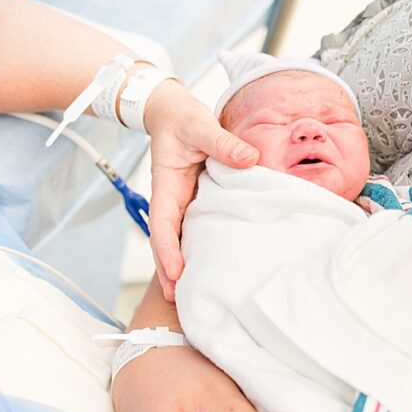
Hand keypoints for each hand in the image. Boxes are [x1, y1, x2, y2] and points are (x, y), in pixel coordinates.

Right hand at [142, 80, 258, 300]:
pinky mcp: (192, 202)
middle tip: (176, 299)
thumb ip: (224, 143)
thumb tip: (250, 158)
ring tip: (187, 294)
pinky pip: (191, 229)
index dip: (166, 250)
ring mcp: (180, 203)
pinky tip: (204, 267)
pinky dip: (194, 249)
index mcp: (166, 185)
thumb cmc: (182, 118)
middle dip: (168, 271)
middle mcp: (170, 199)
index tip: (176, 272)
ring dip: (180, 266)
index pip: (161, 223)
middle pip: (165, 241)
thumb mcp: (201, 125)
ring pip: (177, 239)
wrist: (171, 111)